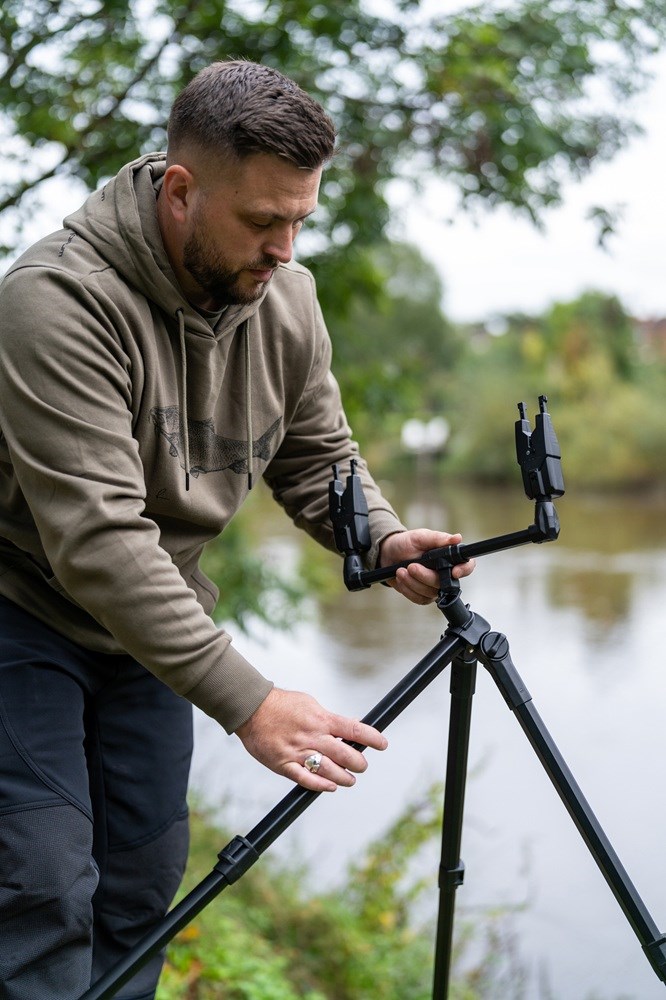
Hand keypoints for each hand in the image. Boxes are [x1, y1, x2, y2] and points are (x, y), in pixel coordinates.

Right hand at [235, 687, 387, 791]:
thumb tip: (354, 722)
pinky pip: (306, 779)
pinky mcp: (284, 765)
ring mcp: (298, 752)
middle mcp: (312, 737)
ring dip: (344, 778)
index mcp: (321, 719)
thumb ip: (332, 718)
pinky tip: (331, 786)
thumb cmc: (283, 705)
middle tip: (362, 766)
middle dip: (359, 763)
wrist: (252, 710)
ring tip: (349, 779)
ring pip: (329, 771)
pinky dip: (321, 785)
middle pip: (345, 755)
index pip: (353, 729)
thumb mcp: (311, 704)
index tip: (383, 744)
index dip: (372, 738)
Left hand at [379, 529, 475, 604]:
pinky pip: (420, 599)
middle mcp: (445, 573)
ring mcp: (434, 586)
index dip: (464, 570)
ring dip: (412, 582)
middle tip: (411, 566)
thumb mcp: (420, 536)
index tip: (453, 572)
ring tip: (401, 570)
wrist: (389, 554)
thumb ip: (438, 538)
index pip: (467, 566)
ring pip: (430, 593)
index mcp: (449, 557)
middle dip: (425, 576)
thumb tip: (457, 538)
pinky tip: (401, 578)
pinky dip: (407, 589)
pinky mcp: (423, 595)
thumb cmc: (406, 543)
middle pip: (444, 583)